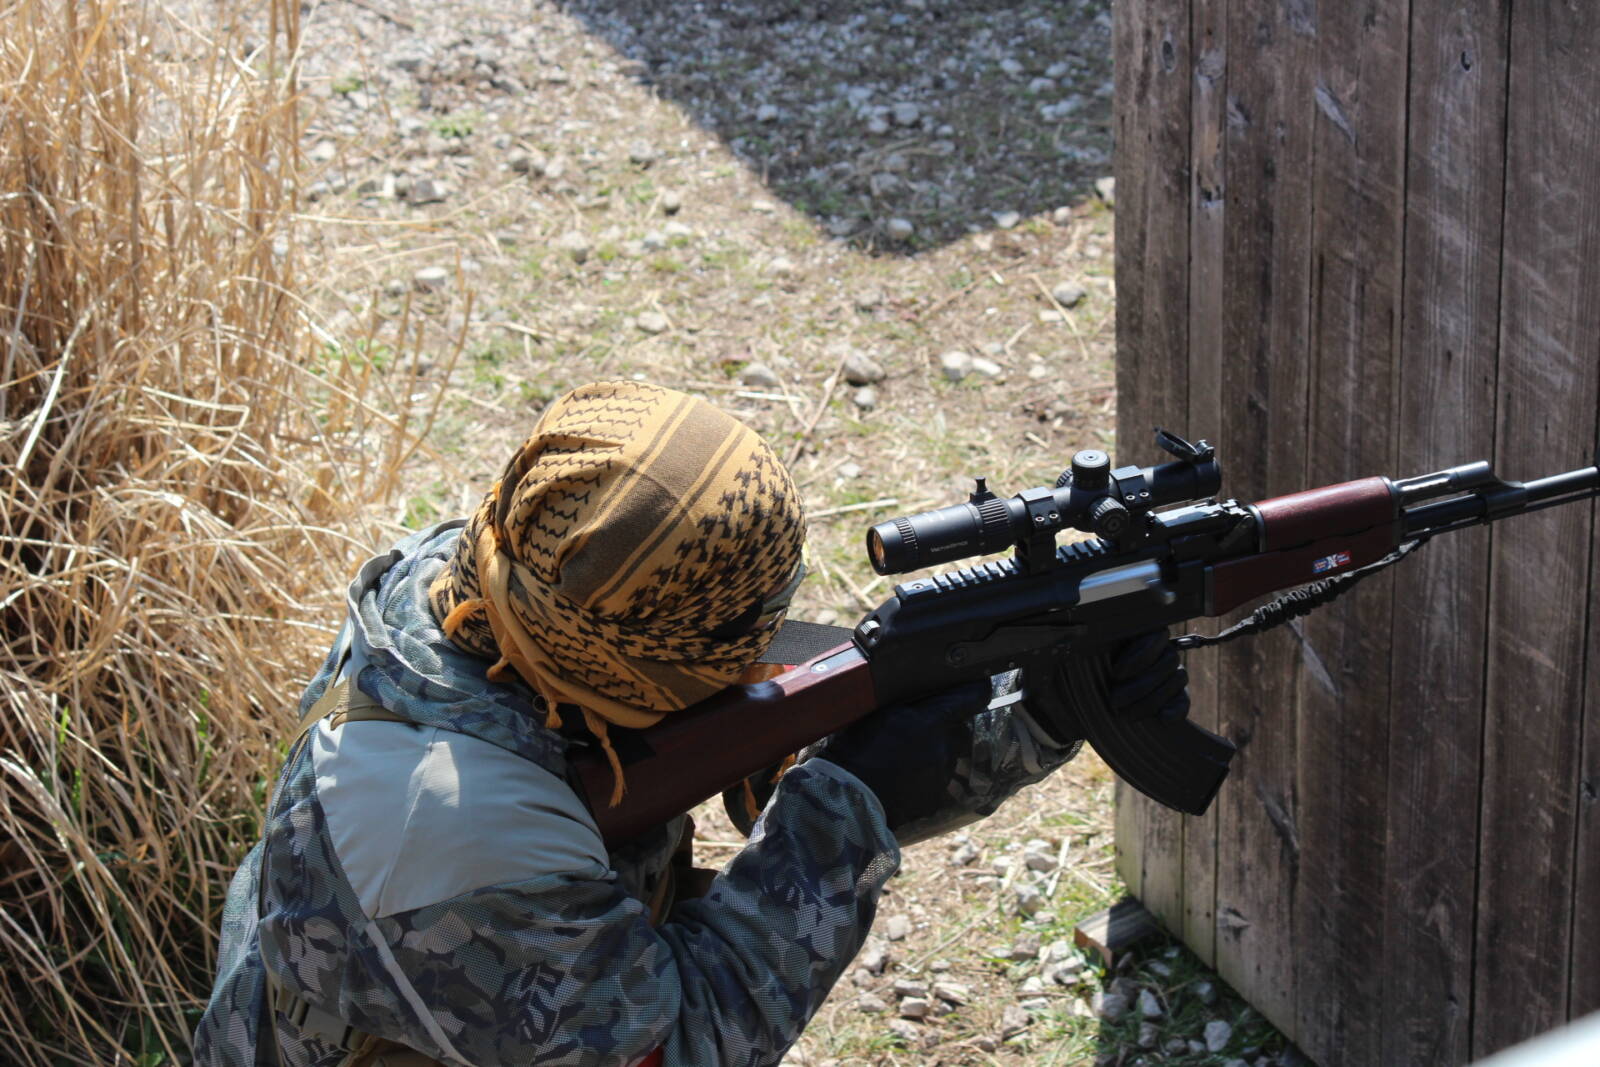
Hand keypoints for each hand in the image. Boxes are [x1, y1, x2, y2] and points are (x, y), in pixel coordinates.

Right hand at [800, 681, 991, 837]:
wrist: (847, 800)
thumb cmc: (852, 752)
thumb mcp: (877, 714)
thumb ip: (907, 703)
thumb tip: (921, 691)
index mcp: (929, 722)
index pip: (970, 698)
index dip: (975, 690)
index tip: (978, 685)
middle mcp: (941, 748)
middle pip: (956, 729)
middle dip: (941, 725)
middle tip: (913, 728)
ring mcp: (940, 776)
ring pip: (945, 755)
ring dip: (931, 751)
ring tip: (899, 757)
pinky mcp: (934, 799)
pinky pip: (935, 780)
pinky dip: (922, 777)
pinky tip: (898, 778)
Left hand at [1018, 629, 1190, 747]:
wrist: (1062, 713)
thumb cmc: (1060, 681)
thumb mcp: (1059, 660)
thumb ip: (1067, 644)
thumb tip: (1065, 630)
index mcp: (1127, 637)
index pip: (1154, 634)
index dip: (1141, 652)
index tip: (1116, 672)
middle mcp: (1149, 653)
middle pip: (1167, 659)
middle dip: (1142, 683)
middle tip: (1115, 701)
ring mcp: (1160, 676)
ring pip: (1176, 678)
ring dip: (1151, 699)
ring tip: (1126, 715)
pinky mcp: (1165, 700)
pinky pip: (1182, 701)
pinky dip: (1176, 709)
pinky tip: (1163, 719)